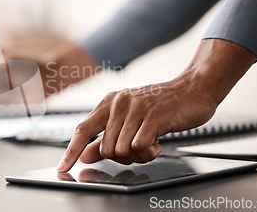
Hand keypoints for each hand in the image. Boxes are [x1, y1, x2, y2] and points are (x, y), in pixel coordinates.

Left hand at [57, 76, 216, 171]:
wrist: (194, 89)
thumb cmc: (161, 105)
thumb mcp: (129, 118)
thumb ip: (105, 136)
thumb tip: (84, 155)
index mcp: (109, 102)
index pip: (83, 129)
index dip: (71, 151)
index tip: (63, 167)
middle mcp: (119, 103)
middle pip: (106, 148)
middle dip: (122, 158)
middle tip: (139, 149)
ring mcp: (136, 108)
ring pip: (121, 150)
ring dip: (137, 155)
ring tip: (150, 143)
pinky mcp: (154, 115)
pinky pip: (140, 146)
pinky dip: (149, 152)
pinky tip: (158, 142)